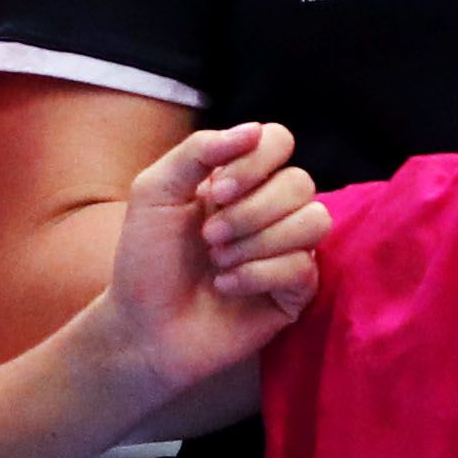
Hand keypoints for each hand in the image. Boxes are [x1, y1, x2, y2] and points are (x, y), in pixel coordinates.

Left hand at [88, 119, 323, 402]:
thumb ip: (198, 150)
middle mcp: (270, 209)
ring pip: (315, 221)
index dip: (255, 162)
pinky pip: (304, 267)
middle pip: (300, 182)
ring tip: (220, 262)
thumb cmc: (146, 259)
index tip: (214, 191)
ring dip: (259, 242)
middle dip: (250, 211)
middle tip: (208, 237)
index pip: (279, 141)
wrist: (143, 327)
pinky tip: (228, 286)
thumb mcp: (155, 192)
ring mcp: (288, 249)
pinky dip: (258, 275)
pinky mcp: (296, 291)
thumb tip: (254, 130)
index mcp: (240, 178)